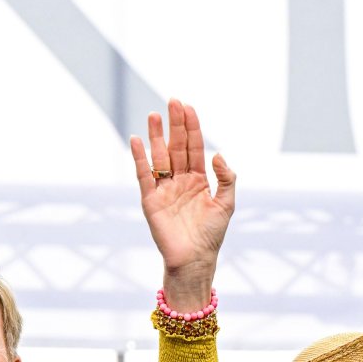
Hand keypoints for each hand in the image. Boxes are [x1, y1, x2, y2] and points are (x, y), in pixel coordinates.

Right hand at [131, 99, 234, 311]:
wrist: (195, 260)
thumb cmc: (211, 235)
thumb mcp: (226, 204)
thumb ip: (226, 178)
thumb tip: (217, 154)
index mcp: (198, 180)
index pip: (193, 147)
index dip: (191, 127)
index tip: (188, 107)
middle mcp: (179, 181)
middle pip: (176, 146)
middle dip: (175, 124)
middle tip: (173, 101)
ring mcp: (164, 190)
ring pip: (159, 157)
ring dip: (156, 136)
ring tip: (154, 115)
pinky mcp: (151, 201)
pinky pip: (143, 176)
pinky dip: (139, 158)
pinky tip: (136, 140)